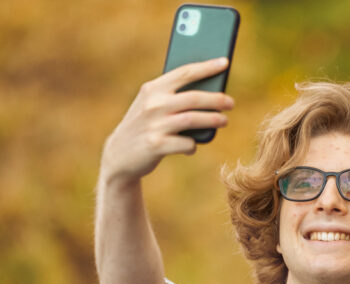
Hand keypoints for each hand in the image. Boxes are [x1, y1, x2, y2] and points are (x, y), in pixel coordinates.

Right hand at [100, 58, 234, 185]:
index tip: (225, 63)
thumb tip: (210, 92)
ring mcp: (154, 125)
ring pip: (193, 119)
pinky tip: (192, 146)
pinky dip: (192, 145)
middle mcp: (153, 104)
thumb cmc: (143, 126)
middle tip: (231, 102)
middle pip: (194, 97)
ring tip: (224, 120)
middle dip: (217, 99)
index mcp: (152, 89)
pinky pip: (186, 143)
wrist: (118, 155)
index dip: (207, 67)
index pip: (184, 73)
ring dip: (213, 120)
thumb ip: (172, 97)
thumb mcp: (151, 105)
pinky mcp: (156, 145)